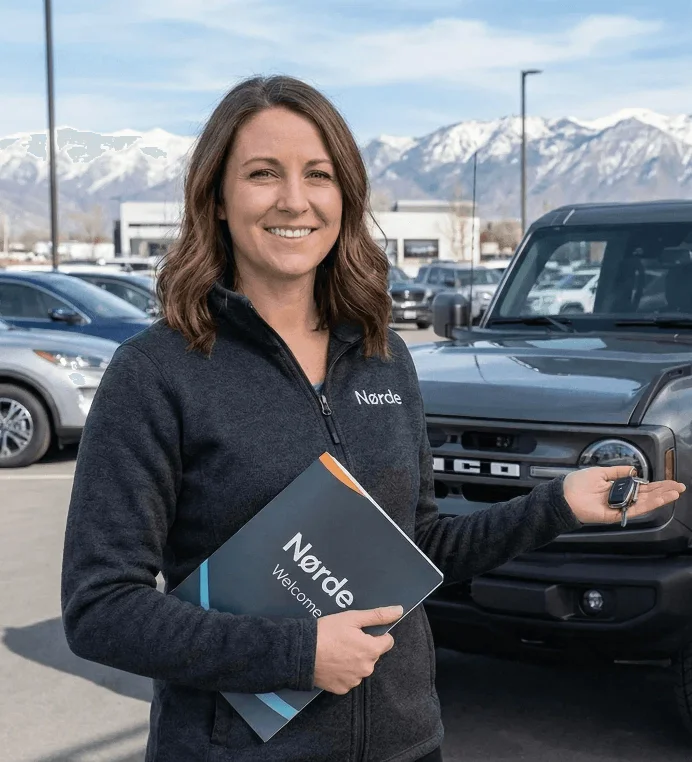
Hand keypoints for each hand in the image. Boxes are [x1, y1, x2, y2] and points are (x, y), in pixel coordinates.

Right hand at [313, 605, 402, 694]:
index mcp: (372, 650)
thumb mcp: (353, 618)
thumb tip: (399, 610)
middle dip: (363, 647)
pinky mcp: (342, 689)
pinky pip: (349, 678)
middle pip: (373, 655)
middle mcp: (367, 669)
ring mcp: (354, 681)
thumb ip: (378, 615)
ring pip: (361, 667)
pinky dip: (343, 671)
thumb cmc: (327, 632)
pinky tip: (332, 662)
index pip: (387, 642)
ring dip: (354, 660)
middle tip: (345, 639)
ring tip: (337, 650)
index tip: (361, 631)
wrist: (302, 652)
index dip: (376, 634)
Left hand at [563, 466, 685, 523]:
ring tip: (674, 493)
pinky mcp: (615, 515)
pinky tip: (659, 499)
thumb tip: (634, 470)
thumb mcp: (600, 472)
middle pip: (647, 495)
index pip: (642, 487)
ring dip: (660, 497)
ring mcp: (619, 507)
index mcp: (618, 487)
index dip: (656, 485)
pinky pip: (634, 510)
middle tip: (679, 487)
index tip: (670, 482)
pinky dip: (647, 505)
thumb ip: (618, 472)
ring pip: (644, 503)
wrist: (564, 495)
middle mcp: (621, 498)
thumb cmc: (577, 483)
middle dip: (664, 491)